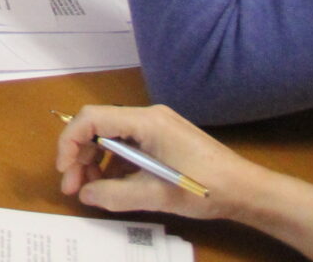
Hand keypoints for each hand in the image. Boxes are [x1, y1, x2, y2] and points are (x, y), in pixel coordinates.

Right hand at [56, 104, 256, 221]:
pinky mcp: (163, 139)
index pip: (92, 119)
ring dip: (96, 162)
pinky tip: (115, 186)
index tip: (64, 171)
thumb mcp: (157, 196)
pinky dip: (115, 165)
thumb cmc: (206, 188)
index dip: (70, 142)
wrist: (248, 190)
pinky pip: (127, 146)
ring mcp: (157, 127)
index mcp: (146, 121)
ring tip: (92, 190)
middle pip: (98, 127)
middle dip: (80, 156)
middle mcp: (148, 116)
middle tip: (73, 187)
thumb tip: (85, 195)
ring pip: (111, 137)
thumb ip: (115, 195)